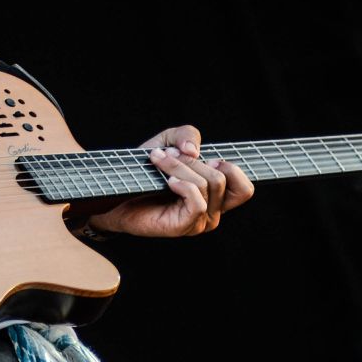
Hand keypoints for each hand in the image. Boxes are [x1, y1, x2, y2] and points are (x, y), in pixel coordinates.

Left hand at [86, 125, 253, 237]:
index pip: (245, 189)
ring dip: (179, 167)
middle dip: (192, 161)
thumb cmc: (143, 170)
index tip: (206, 158)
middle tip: (167, 156)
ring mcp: (198, 221)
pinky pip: (197, 201)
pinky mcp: (183, 226)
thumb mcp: (168, 142)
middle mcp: (211, 211)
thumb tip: (195, 151)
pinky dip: (182, 184)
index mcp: (214, 195)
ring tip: (158, 161)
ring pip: (207, 185)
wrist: (115, 191)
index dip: (232, 168)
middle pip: (222, 179)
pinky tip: (166, 181)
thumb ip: (187, 135)